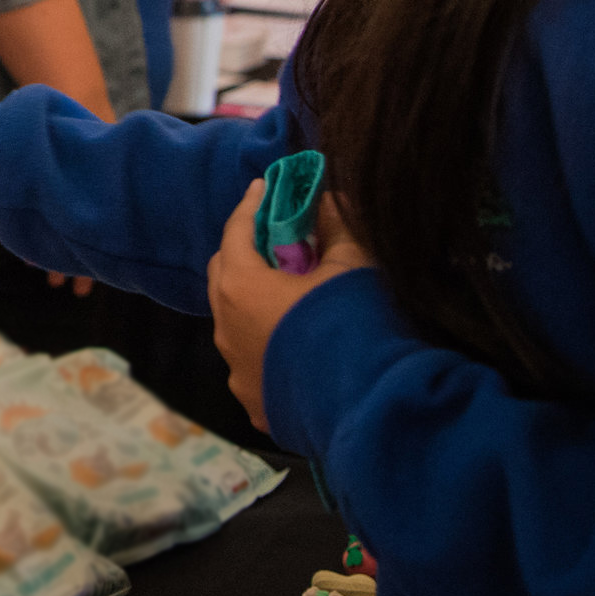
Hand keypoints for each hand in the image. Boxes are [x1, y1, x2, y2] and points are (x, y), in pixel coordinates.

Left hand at [206, 179, 371, 434]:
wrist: (369, 408)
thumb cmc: (352, 324)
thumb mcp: (352, 266)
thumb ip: (337, 227)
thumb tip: (330, 199)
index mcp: (240, 287)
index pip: (236, 232)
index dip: (251, 205)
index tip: (261, 187)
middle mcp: (226, 328)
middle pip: (224, 276)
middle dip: (244, 252)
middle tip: (273, 238)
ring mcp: (237, 371)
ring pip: (234, 324)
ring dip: (254, 304)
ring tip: (287, 294)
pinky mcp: (255, 404)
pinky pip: (253, 365)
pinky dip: (267, 347)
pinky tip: (293, 346)